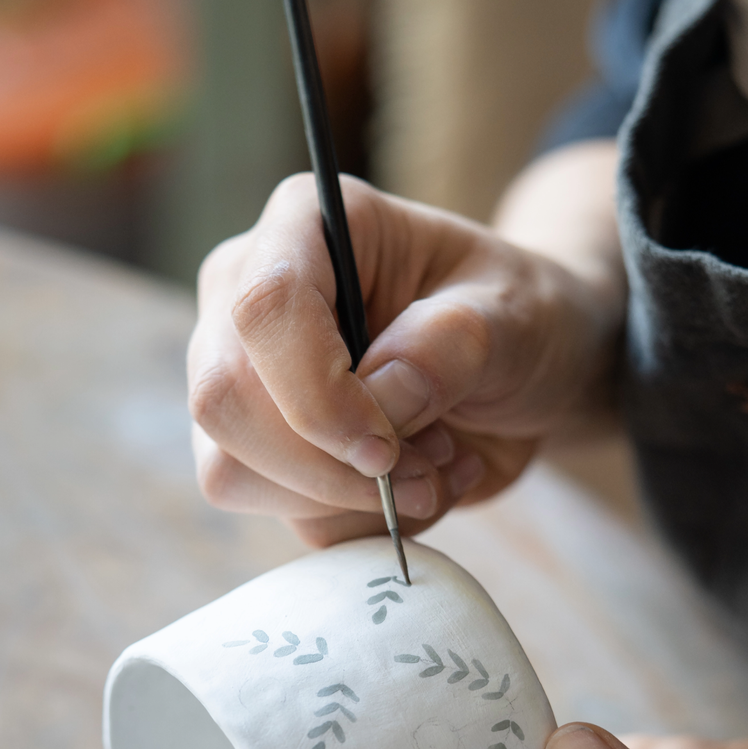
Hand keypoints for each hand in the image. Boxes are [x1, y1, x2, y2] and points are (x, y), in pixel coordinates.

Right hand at [188, 160, 622, 546]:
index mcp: (307, 225)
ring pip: (232, 472)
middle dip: (326, 464)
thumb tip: (383, 398)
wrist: (523, 374)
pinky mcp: (262, 450)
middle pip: (224, 400)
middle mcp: (248, 296)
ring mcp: (244, 378)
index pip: (265, 308)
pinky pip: (283, 515)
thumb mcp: (515, 314)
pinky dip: (361, 523)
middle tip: (425, 468)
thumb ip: (451, 345)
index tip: (386, 447)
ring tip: (432, 469)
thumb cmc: (516, 317)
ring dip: (347, 501)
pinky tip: (417, 485)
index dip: (316, 393)